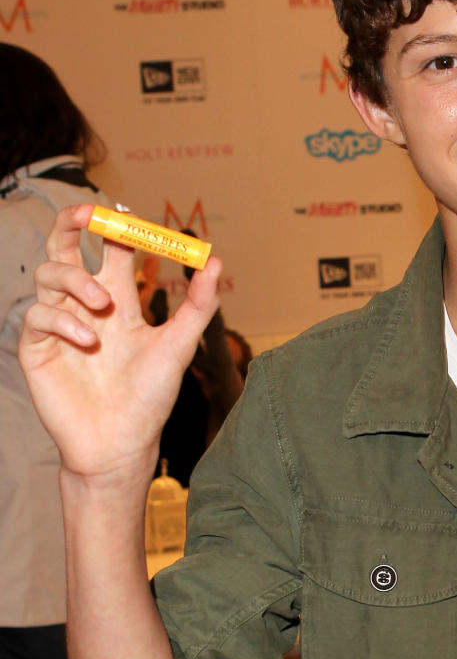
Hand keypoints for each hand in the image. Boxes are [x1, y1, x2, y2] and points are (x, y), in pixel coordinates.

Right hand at [19, 203, 221, 484]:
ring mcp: (58, 323)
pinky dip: (63, 319)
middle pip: (66, 246)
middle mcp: (84, 305)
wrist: (121, 444)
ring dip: (75, 280)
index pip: (111, 248)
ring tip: (103, 305)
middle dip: (73, 222)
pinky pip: (38, 315)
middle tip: (89, 214)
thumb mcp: (178, 346)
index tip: (132, 218)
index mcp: (117, 300)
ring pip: (48, 273)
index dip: (119, 227)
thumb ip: (198, 305)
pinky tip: (87, 340)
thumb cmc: (150, 398)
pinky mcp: (37, 347)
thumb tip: (216, 260)